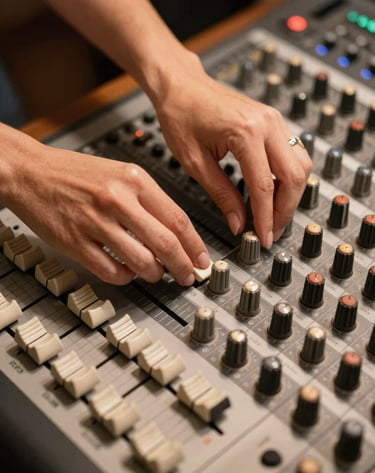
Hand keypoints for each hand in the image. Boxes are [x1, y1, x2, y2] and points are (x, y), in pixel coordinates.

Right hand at [4, 130, 209, 285]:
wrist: (30, 171)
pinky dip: (126, 277)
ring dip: (155, 274)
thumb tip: (173, 232)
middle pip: (165, 244)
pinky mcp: (75, 243)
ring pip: (141, 262)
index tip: (201, 259)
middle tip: (188, 276)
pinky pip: (112, 271)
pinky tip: (127, 272)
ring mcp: (95, 223)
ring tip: (156, 274)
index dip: (195, 245)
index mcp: (134, 180)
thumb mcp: (120, 173)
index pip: (177, 219)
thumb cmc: (75, 173)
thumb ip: (148, 200)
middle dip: (183, 266)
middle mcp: (117, 200)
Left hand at [155, 56, 311, 247]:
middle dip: (285, 210)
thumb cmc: (181, 114)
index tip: (263, 238)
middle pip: (294, 177)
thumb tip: (237, 222)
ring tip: (272, 216)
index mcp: (246, 132)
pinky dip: (288, 177)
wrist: (181, 85)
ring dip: (291, 194)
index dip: (265, 218)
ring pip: (301, 165)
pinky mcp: (272, 121)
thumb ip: (221, 194)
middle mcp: (267, 123)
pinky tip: (273, 193)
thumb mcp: (195, 162)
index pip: (265, 186)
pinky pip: (293, 153)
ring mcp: (274, 119)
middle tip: (270, 231)